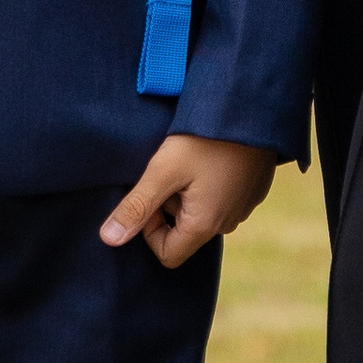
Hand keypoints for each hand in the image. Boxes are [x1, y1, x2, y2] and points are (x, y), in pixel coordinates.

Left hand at [99, 134, 275, 269]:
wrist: (251, 108)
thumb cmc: (206, 139)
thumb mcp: (163, 170)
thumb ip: (135, 207)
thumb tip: (108, 240)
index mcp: (206, 226)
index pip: (167, 254)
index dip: (150, 229)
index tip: (153, 194)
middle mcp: (229, 223)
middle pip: (184, 232)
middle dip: (170, 206)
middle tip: (171, 171)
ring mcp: (244, 207)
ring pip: (203, 213)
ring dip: (190, 193)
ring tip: (191, 160)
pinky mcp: (253, 190)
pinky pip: (223, 198)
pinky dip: (210, 183)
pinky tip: (210, 156)